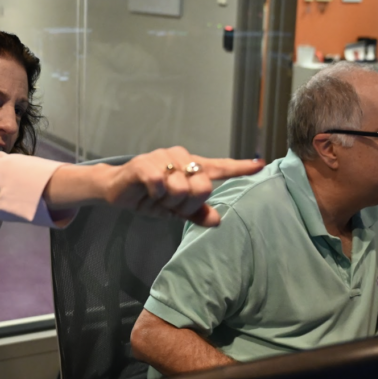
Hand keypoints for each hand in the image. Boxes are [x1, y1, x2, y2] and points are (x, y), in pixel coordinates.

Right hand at [103, 148, 263, 226]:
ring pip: (182, 187)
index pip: (220, 167)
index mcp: (191, 166)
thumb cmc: (150, 196)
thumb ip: (197, 213)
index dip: (240, 167)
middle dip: (188, 204)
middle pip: (203, 186)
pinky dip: (156, 193)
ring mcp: (162, 158)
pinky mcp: (143, 163)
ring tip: (158, 197)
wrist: (117, 190)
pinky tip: (149, 192)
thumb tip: (218, 221)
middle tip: (172, 205)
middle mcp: (180, 158)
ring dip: (169, 201)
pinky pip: (160, 182)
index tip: (260, 165)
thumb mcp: (176, 209)